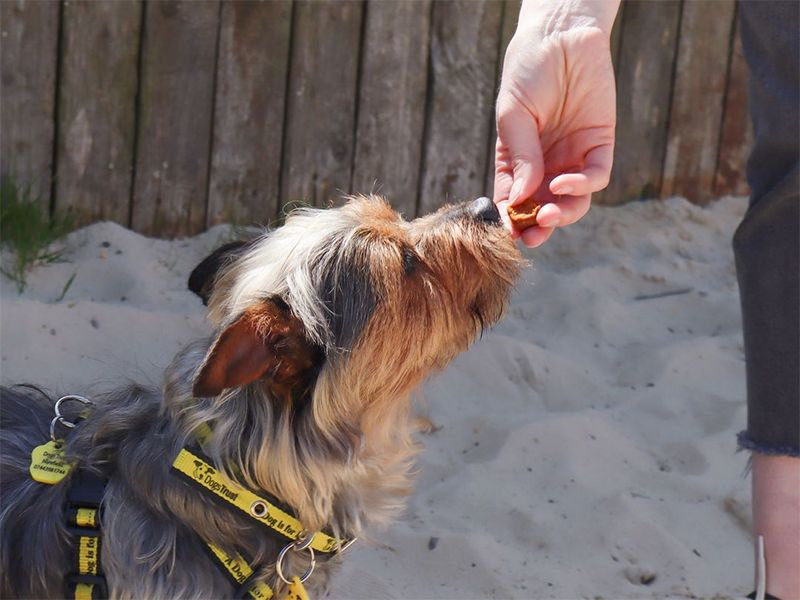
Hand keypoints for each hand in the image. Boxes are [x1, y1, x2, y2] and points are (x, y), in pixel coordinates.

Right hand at [494, 13, 616, 246]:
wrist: (562, 36)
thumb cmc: (528, 72)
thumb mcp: (514, 115)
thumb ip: (520, 157)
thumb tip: (521, 199)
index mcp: (517, 161)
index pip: (513, 201)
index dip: (510, 221)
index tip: (507, 233)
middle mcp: (545, 165)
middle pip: (543, 208)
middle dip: (538, 227)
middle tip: (532, 236)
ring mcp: (573, 158)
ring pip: (572, 202)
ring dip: (561, 215)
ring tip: (549, 216)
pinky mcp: (600, 145)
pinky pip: (595, 177)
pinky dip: (581, 188)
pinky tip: (565, 184)